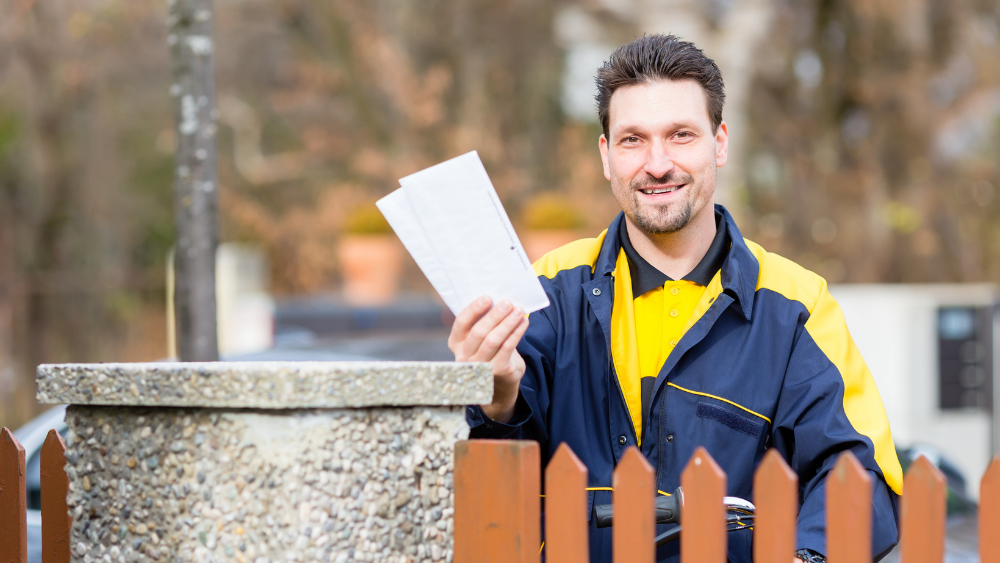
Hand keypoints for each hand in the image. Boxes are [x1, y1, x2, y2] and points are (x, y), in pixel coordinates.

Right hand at [448, 296, 529, 422]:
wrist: (501, 378)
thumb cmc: (490, 348)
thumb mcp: (481, 336)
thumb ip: (483, 320)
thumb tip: (497, 299)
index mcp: (456, 342)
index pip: (461, 324)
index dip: (473, 310)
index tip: (487, 297)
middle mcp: (464, 356)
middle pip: (478, 332)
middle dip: (494, 316)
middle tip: (507, 302)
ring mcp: (480, 366)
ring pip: (493, 340)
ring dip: (507, 323)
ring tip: (518, 311)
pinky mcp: (497, 370)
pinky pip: (507, 348)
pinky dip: (516, 333)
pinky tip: (523, 322)